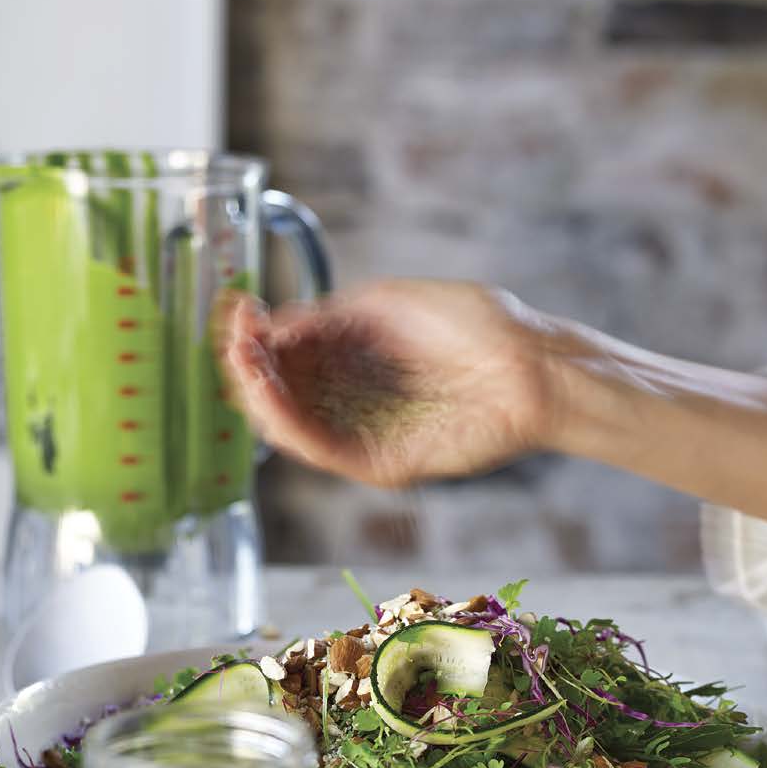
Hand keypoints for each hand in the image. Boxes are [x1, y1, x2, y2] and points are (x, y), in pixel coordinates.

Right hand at [221, 280, 557, 486]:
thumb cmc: (477, 326)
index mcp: (354, 363)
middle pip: (279, 397)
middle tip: (235, 336)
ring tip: (245, 360)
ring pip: (291, 428)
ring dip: (258, 395)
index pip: (286, 360)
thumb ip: (332, 315)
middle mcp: (353, 403)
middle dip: (247, 366)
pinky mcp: (381, 464)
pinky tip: (271, 391)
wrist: (530, 365)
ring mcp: (365, 436)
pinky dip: (289, 423)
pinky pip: (322, 451)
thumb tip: (277, 323)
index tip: (239, 310)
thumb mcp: (389, 303)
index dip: (255, 338)